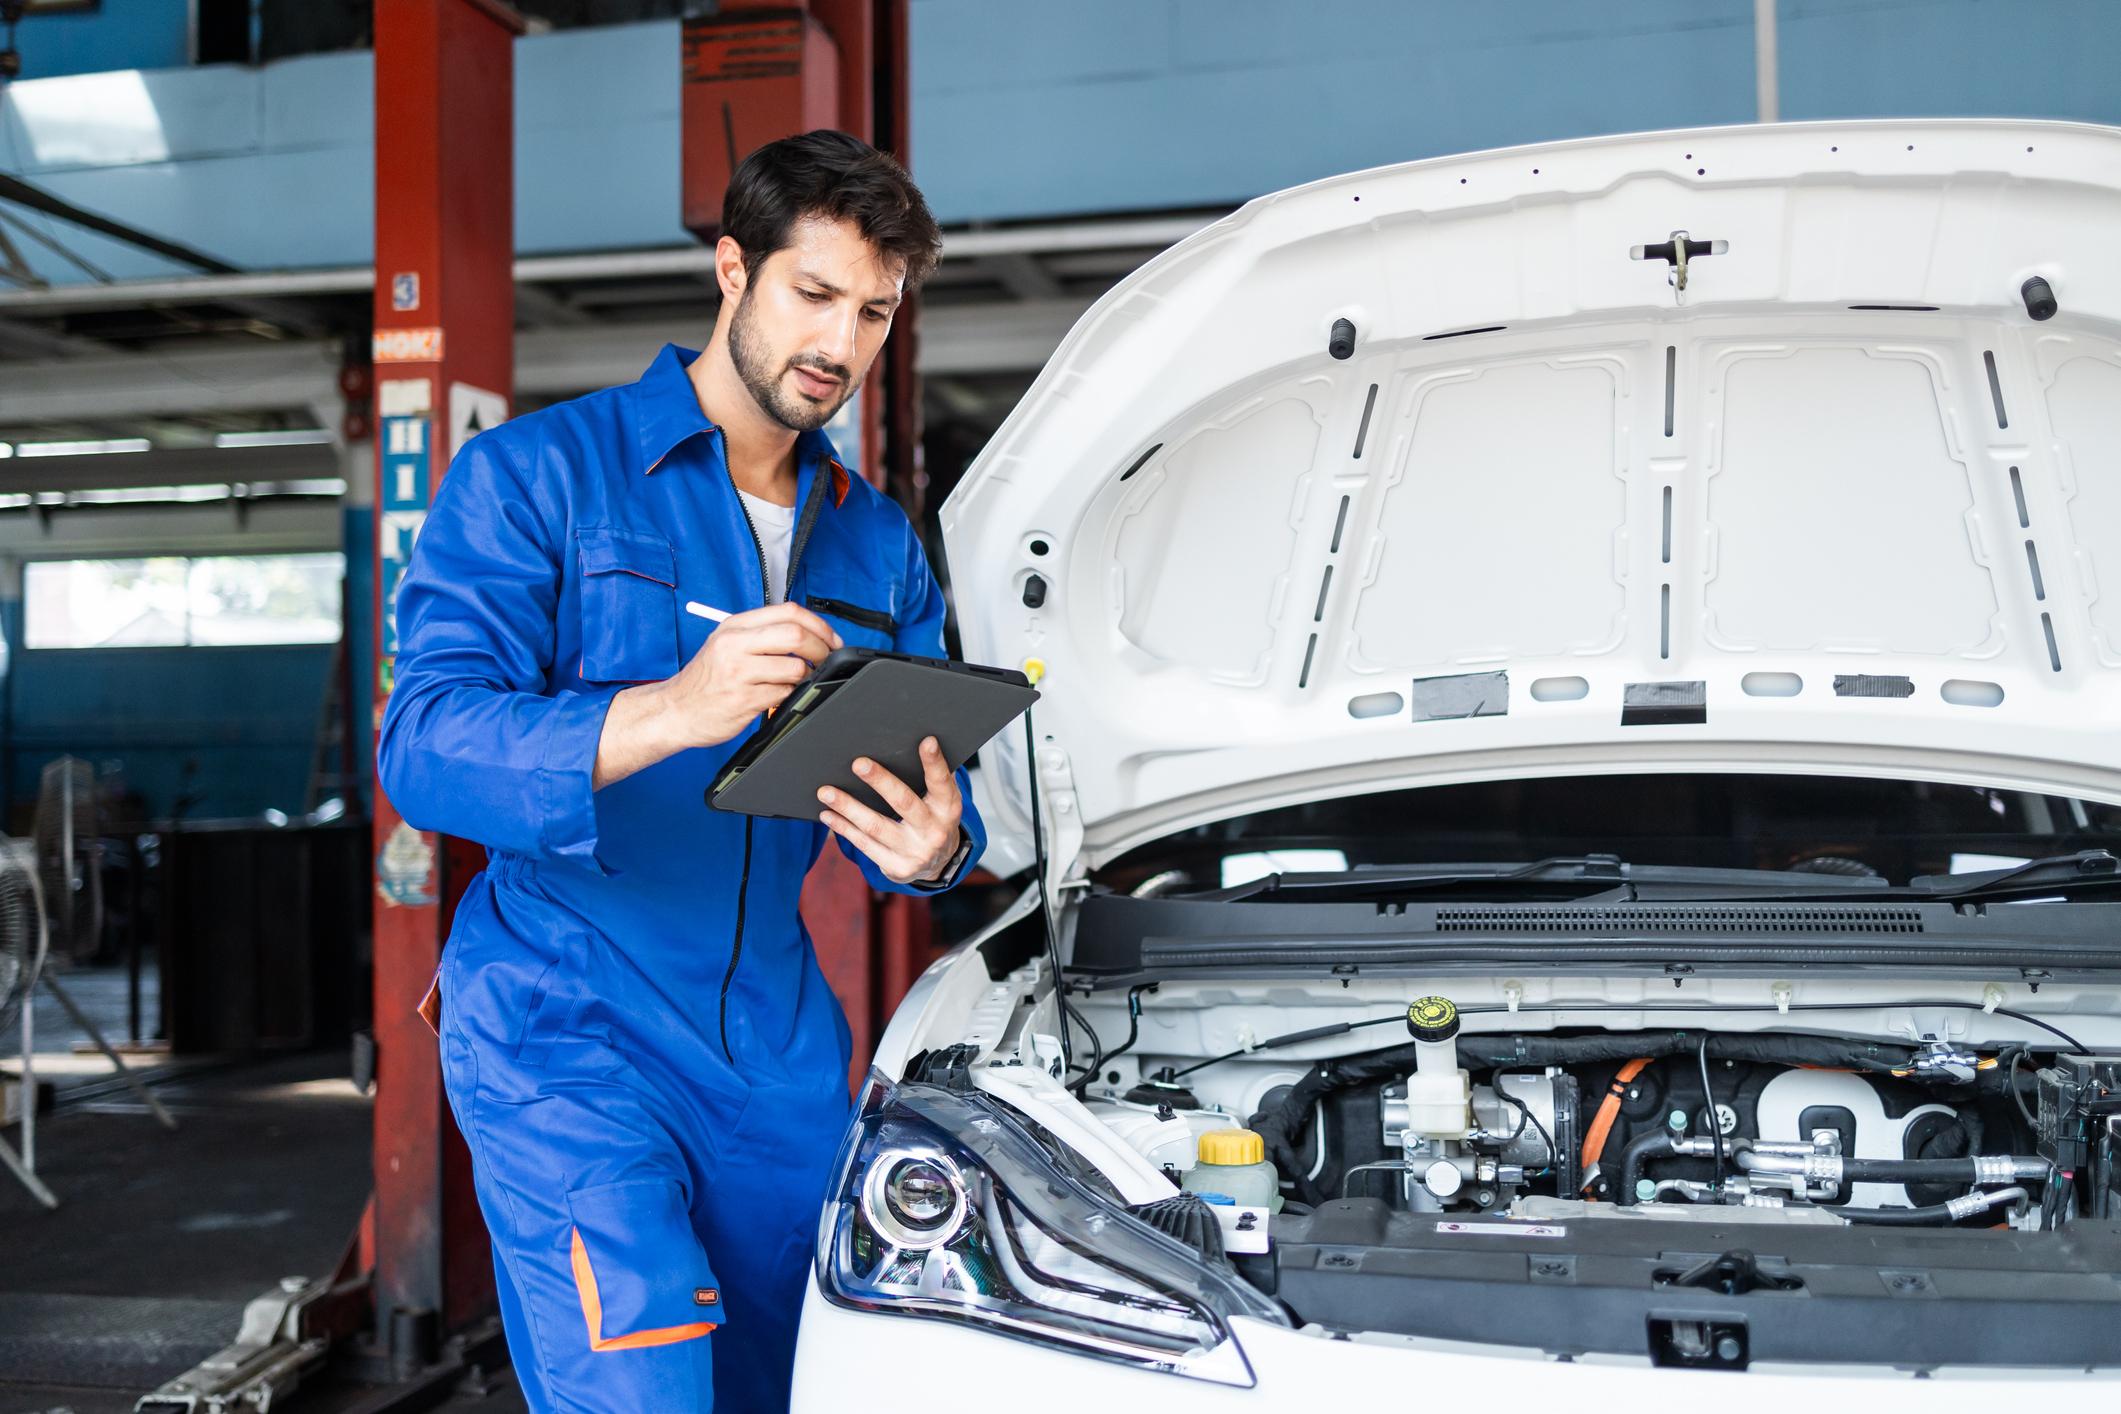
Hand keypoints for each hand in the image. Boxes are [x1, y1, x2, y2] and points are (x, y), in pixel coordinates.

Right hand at [652, 602, 840, 750]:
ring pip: (795, 667)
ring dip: (805, 676)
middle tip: (826, 659)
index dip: (819, 625)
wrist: (675, 710)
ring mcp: (739, 673)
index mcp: (734, 626)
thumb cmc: (706, 679)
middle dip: (822, 649)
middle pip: (796, 635)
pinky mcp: (743, 700)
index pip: (789, 612)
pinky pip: (784, 694)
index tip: (830, 639)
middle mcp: (735, 645)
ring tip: (796, 680)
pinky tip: (778, 695)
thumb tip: (808, 632)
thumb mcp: (726, 644)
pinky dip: (790, 694)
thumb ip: (761, 634)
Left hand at [818, 737, 963, 884]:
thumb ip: (931, 779)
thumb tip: (907, 746)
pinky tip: (829, 814)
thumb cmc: (933, 819)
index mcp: (948, 808)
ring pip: (875, 826)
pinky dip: (843, 828)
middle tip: (858, 764)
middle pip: (903, 803)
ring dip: (848, 807)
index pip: (942, 783)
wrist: (938, 864)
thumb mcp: (941, 801)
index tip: (926, 742)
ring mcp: (915, 852)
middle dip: (880, 782)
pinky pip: (864, 844)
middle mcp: (934, 831)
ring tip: (826, 792)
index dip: (935, 763)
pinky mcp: (897, 868)